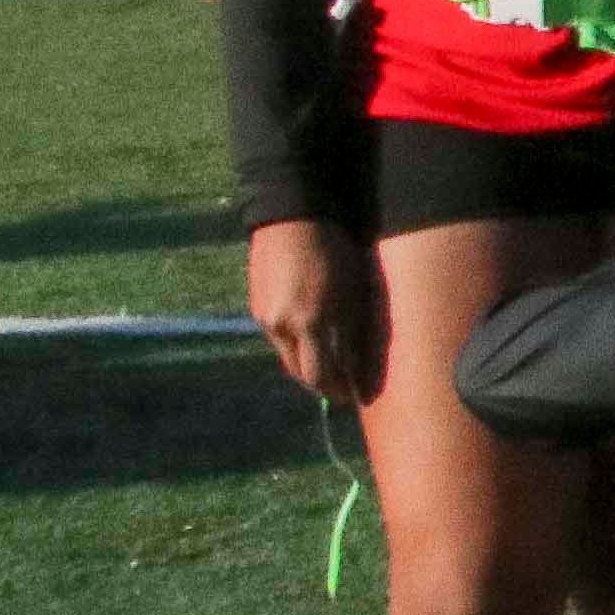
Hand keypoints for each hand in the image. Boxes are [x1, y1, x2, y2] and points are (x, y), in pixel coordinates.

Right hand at [245, 218, 379, 408]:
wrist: (293, 217)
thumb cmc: (336, 249)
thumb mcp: (353, 290)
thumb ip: (352, 331)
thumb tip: (357, 366)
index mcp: (310, 321)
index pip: (321, 373)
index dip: (337, 389)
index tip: (354, 397)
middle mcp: (282, 325)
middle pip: (300, 372)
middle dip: (321, 385)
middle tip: (342, 390)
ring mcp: (265, 317)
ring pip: (287, 357)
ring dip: (307, 367)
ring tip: (329, 370)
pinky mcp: (257, 308)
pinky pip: (277, 339)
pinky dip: (295, 347)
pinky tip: (310, 344)